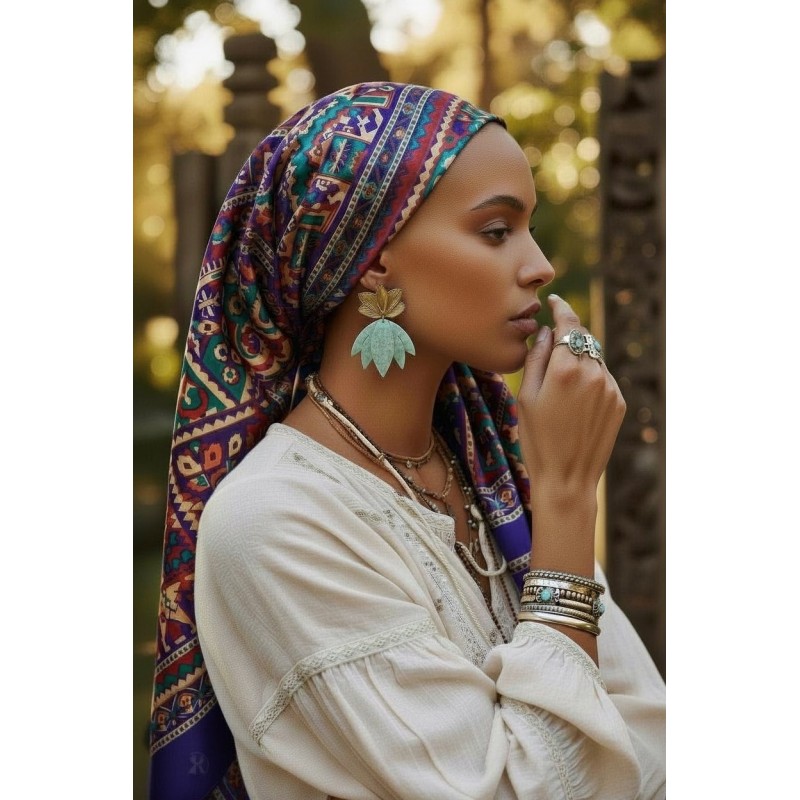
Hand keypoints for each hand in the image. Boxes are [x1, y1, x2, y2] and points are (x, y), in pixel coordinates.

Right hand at [517, 294, 625, 497]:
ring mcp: (609, 387)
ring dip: (580, 356)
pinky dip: (590, 376)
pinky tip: (574, 398)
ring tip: (560, 377)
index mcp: (565, 368)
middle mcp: (593, 372)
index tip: (555, 300)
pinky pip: (604, 378)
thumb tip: (547, 333)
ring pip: (594, 357)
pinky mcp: (619, 402)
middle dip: (569, 333)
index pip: (568, 323)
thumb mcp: (525, 397)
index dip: (561, 308)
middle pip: (583, 338)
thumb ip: (536, 358)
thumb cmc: (536, 439)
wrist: (567, 479)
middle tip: (553, 336)